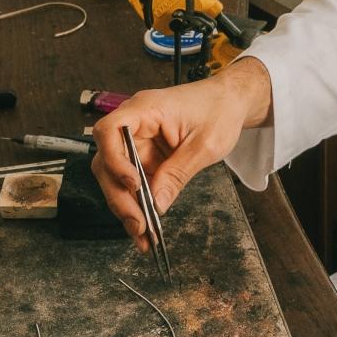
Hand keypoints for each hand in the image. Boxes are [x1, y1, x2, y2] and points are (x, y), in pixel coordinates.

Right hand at [89, 59, 272, 248]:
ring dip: (126, 206)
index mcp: (145, 109)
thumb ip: (178, 172)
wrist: (229, 102)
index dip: (114, 160)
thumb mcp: (205, 144)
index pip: (109, 131)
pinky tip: (145, 227)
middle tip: (139, 224)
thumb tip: (156, 203)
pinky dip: (138, 204)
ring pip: (116, 177)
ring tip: (142, 234)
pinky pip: (133, 183)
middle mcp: (134, 124)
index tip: (133, 184)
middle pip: (107, 161)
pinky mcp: (144, 156)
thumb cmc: (219, 110)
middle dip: (120, 196)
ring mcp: (137, 141)